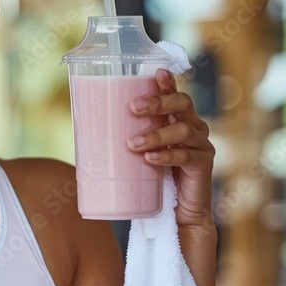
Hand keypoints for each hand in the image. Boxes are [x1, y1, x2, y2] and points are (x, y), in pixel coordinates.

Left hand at [127, 68, 215, 227]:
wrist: (177, 213)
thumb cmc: (153, 178)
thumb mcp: (139, 153)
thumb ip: (124, 137)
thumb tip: (82, 128)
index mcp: (177, 119)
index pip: (174, 94)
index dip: (167, 82)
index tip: (156, 72)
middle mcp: (193, 127)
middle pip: (182, 104)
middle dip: (158, 102)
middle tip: (133, 108)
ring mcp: (201, 145)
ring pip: (183, 129)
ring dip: (155, 134)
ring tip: (132, 144)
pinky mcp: (203, 165)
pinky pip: (187, 156)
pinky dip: (167, 155)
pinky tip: (151, 158)